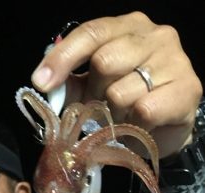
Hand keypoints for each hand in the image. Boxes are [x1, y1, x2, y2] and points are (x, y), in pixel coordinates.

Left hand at [31, 11, 202, 157]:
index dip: (62, 58)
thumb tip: (46, 84)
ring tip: (123, 118)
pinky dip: (134, 125)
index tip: (41, 82)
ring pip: (121, 91)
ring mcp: (174, 60)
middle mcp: (154, 35)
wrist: (165, 129)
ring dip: (114, 114)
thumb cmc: (128, 104)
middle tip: (100, 107)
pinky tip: (140, 125)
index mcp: (128, 27)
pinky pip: (144, 109)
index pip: (91, 33)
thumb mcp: (94, 89)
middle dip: (94, 93)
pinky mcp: (188, 89)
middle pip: (105, 61)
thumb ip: (71, 84)